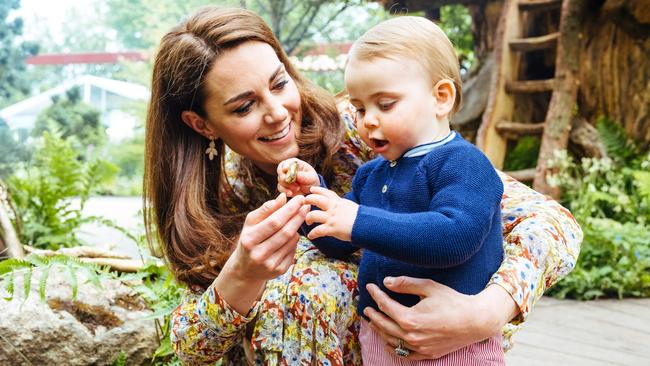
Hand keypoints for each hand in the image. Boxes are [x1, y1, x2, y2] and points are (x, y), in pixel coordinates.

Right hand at [215, 193, 308, 313]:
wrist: (245, 269)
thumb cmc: (249, 239)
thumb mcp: (251, 223)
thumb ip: (266, 209)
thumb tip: (283, 197)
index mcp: (249, 240)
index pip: (274, 222)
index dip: (289, 209)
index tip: (300, 199)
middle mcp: (259, 254)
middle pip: (286, 232)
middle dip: (298, 217)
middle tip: (306, 205)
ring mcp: (270, 265)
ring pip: (292, 241)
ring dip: (297, 228)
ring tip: (296, 219)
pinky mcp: (279, 271)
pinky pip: (293, 250)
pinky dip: (295, 240)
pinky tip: (292, 235)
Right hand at [277, 158, 319, 196]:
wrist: (311, 189)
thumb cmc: (312, 180)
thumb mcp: (311, 177)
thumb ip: (304, 176)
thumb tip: (297, 175)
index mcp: (294, 163)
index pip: (286, 163)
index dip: (285, 166)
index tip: (285, 170)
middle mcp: (287, 169)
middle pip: (280, 171)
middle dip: (285, 178)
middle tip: (293, 183)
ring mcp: (284, 177)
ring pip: (280, 180)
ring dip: (287, 186)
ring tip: (298, 188)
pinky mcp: (283, 186)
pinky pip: (280, 188)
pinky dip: (285, 191)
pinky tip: (291, 193)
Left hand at [305, 186, 357, 241]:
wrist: (366, 225)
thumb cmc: (359, 217)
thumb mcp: (348, 205)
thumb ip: (339, 203)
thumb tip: (335, 203)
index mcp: (337, 201)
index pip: (325, 192)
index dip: (317, 190)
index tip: (311, 190)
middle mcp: (333, 208)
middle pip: (315, 199)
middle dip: (308, 200)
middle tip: (304, 204)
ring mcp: (331, 218)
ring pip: (313, 215)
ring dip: (308, 218)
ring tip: (308, 222)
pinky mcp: (331, 229)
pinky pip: (317, 231)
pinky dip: (312, 234)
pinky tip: (311, 236)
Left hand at [364, 277, 517, 359]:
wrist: (475, 321)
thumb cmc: (453, 301)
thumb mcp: (429, 287)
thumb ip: (406, 284)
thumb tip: (387, 282)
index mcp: (410, 319)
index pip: (385, 306)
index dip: (376, 295)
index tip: (370, 287)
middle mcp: (411, 336)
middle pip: (384, 325)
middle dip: (373, 315)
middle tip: (367, 308)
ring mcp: (419, 348)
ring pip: (391, 340)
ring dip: (380, 330)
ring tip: (373, 322)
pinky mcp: (427, 354)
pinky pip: (404, 354)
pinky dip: (394, 348)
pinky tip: (388, 342)